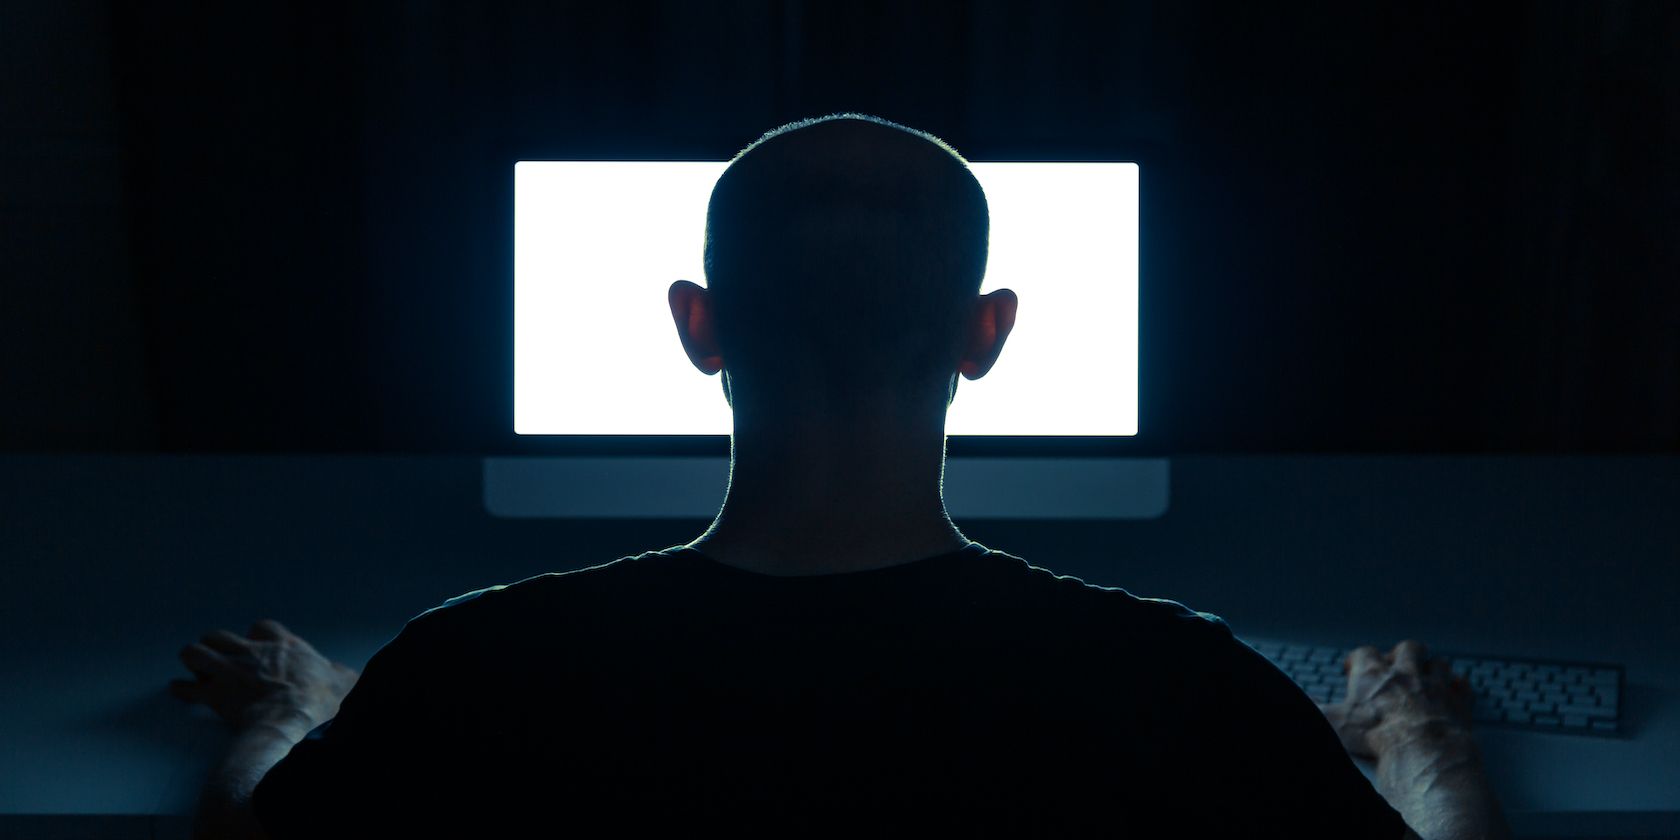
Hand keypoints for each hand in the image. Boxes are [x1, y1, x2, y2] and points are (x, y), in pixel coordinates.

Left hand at [170, 619, 359, 731]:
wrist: (293, 722)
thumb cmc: (321, 702)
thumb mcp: (345, 682)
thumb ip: (339, 673)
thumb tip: (341, 673)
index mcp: (283, 647)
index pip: (262, 627)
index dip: (257, 637)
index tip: (260, 647)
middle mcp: (252, 653)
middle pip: (220, 636)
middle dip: (216, 646)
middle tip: (221, 659)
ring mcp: (229, 672)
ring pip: (196, 653)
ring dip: (195, 660)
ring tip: (198, 669)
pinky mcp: (214, 696)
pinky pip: (187, 689)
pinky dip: (182, 689)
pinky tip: (179, 690)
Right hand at [1319, 639, 1473, 760]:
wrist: (1421, 747)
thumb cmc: (1377, 734)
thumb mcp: (1334, 723)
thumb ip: (1317, 709)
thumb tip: (1304, 702)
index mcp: (1374, 674)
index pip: (1364, 654)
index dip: (1358, 659)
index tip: (1354, 668)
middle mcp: (1405, 672)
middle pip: (1408, 648)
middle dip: (1403, 653)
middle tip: (1398, 663)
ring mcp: (1435, 685)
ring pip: (1438, 663)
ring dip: (1433, 667)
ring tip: (1428, 675)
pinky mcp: (1457, 702)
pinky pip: (1462, 687)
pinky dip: (1459, 688)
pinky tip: (1456, 689)